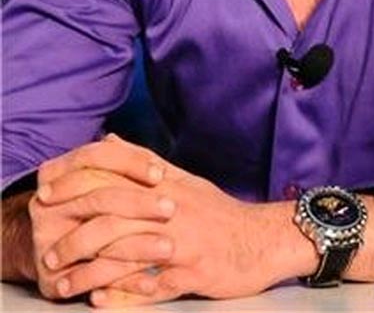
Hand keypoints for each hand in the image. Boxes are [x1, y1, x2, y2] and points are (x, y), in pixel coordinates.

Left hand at [37, 135, 317, 306]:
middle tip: (50, 251)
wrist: (260, 239)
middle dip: (76, 234)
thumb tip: (107, 142)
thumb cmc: (217, 212)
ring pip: (127, 255)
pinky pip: (151, 286)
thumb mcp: (183, 180)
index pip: (113, 178)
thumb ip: (143, 162)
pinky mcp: (192, 273)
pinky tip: (100, 301)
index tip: (47, 194)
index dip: (76, 185)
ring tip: (64, 285)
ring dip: (90, 273)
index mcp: (166, 185)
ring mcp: (182, 242)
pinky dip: (122, 296)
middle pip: (114, 216)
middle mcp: (171, 210)